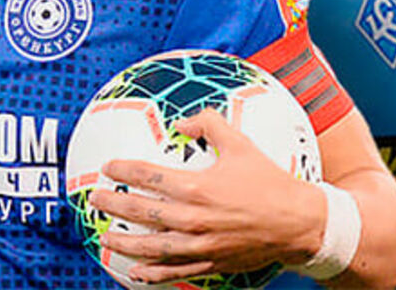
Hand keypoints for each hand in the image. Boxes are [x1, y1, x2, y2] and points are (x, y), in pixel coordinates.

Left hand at [88, 108, 323, 284]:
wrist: (301, 224)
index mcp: (197, 187)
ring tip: (105, 237)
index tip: (107, 167)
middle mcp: (193, 219)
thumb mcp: (241, 144)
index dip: (123, 170)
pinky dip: (153, 273)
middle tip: (94, 199)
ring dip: (124, 242)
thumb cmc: (270, 182)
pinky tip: (137, 272)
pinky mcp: (212, 264)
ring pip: (152, 247)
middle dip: (113, 204)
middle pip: (141, 212)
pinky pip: (176, 271)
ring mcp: (201, 246)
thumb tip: (182, 122)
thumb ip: (209, 124)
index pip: (148, 177)